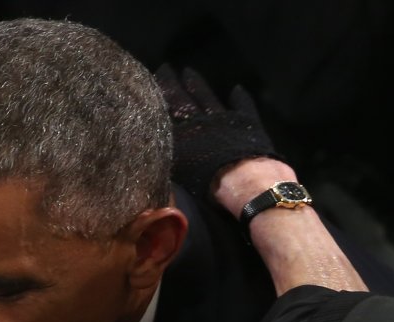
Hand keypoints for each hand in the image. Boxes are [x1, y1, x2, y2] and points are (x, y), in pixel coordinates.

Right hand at [154, 64, 280, 194]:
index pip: (164, 110)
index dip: (157, 94)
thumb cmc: (206, 183)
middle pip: (182, 98)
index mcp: (180, 133)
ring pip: (207, 97)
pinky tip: (237, 89)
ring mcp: (223, 119)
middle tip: (164, 67)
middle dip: (172, 83)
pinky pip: (243, 106)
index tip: (148, 81)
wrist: (241, 178)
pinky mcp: (246, 123)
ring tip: (188, 72)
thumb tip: (150, 145)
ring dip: (197, 84)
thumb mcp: (177, 171)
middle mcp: (199, 121)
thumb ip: (165, 155)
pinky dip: (240, 98)